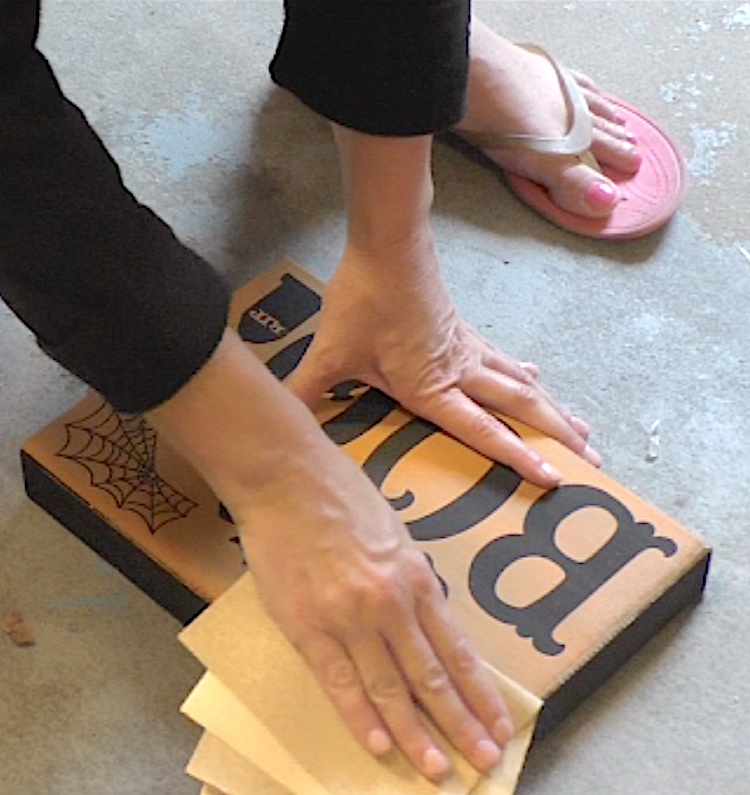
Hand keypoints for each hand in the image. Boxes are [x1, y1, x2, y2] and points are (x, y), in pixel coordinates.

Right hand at [149, 330, 512, 780]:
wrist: (286, 478)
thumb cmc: (341, 495)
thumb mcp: (394, 532)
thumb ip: (410, 580)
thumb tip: (424, 621)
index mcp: (415, 577)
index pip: (457, 650)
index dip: (480, 693)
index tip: (499, 725)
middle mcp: (389, 603)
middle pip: (431, 677)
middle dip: (461, 724)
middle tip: (484, 761)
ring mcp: (347, 617)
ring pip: (389, 688)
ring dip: (416, 734)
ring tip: (437, 769)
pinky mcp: (306, 626)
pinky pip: (339, 681)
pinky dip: (360, 717)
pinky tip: (379, 745)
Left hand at [287, 231, 600, 486]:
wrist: (387, 245)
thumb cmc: (361, 301)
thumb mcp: (330, 354)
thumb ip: (306, 392)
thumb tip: (270, 423)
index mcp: (432, 387)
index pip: (483, 430)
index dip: (518, 456)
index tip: (554, 479)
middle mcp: (461, 373)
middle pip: (521, 410)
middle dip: (558, 439)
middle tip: (594, 465)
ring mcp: (470, 350)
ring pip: (522, 386)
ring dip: (554, 411)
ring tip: (585, 433)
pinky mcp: (466, 331)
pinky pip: (504, 359)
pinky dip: (524, 374)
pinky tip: (537, 375)